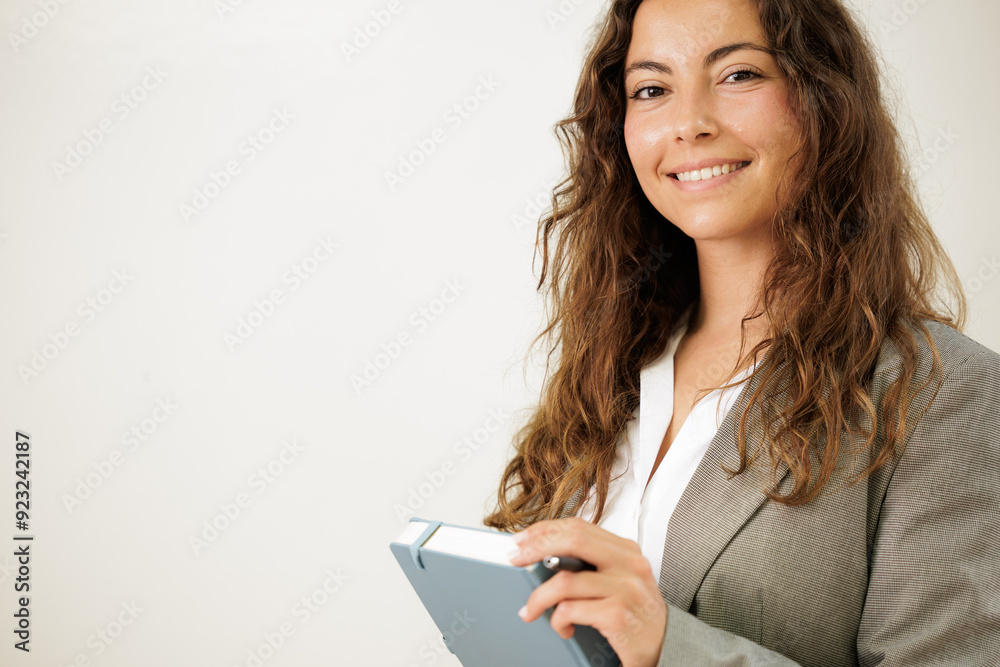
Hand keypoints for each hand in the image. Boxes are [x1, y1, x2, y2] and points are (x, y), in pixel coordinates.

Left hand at [507, 517, 667, 666]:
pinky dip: (558, 621)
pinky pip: (571, 610)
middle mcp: (628, 564)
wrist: (666, 649)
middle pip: (572, 540)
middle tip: (515, 560)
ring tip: (531, 610)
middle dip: (536, 547)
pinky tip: (563, 628)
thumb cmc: (636, 615)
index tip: (521, 540)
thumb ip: (590, 564)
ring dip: (539, 597)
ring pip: (565, 580)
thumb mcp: (618, 581)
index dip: (544, 530)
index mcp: (626, 551)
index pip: (578, 526)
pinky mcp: (618, 615)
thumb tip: (542, 555)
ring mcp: (625, 588)